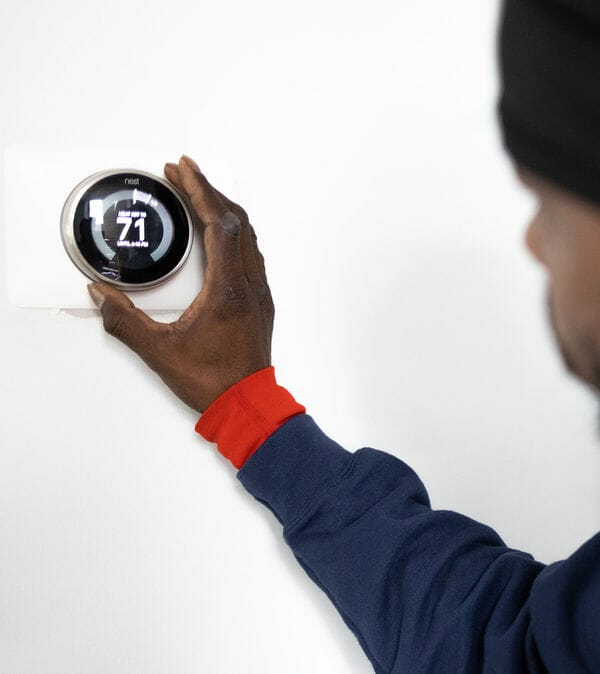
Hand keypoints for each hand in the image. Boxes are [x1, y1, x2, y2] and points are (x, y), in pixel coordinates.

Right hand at [89, 156, 273, 412]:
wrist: (248, 406)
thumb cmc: (212, 381)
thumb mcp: (159, 352)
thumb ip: (125, 321)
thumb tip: (100, 295)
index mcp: (228, 290)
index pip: (220, 225)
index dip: (201, 192)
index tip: (182, 168)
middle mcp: (250, 285)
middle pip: (237, 222)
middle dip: (209, 191)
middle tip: (182, 172)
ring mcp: (259, 293)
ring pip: (248, 237)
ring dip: (223, 210)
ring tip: (197, 194)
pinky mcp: (260, 302)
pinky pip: (250, 253)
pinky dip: (233, 232)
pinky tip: (217, 233)